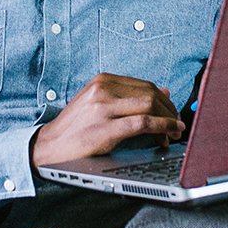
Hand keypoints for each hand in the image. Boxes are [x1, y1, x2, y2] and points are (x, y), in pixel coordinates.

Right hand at [31, 73, 183, 167]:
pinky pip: (143, 123)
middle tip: (178, 124)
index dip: (164, 99)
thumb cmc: (75, 128)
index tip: (172, 112)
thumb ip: (128, 96)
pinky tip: (168, 134)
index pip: (144, 85)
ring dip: (168, 120)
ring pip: (150, 106)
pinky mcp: (106, 128)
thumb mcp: (99, 103)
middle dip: (170, 110)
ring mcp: (104, 108)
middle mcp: (103, 89)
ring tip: (175, 132)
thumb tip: (164, 91)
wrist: (50, 147)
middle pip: (150, 94)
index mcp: (102, 80)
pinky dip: (162, 128)